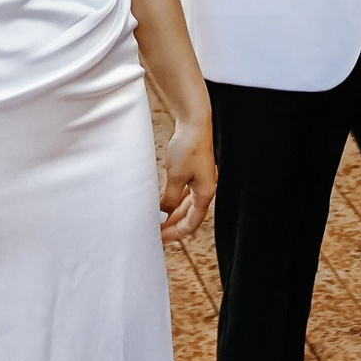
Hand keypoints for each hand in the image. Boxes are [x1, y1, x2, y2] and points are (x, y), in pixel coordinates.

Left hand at [158, 113, 217, 243]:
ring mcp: (199, 178)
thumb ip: (170, 198)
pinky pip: (182, 190)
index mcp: (205, 194)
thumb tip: (163, 212)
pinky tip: (160, 200)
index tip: (160, 239)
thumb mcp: (176, 177)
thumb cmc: (188, 147)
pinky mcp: (193, 168)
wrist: (194, 121)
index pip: (192, 222)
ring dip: (171, 212)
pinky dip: (172, 198)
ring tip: (156, 219)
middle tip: (155, 232)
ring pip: (185, 203)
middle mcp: (205, 188)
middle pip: (189, 214)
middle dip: (172, 224)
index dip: (176, 233)